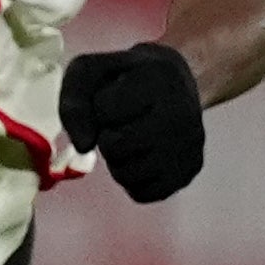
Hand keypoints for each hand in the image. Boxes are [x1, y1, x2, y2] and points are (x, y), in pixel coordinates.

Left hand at [59, 40, 206, 201]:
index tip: (115, 94)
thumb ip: (73, 102)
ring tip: (130, 138)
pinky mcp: (189, 171)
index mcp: (161, 76)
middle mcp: (184, 111)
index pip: (104, 109)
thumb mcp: (89, 72)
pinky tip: (141, 156)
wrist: (172, 84)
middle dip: (106, 135)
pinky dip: (132, 180)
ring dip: (117, 160)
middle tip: (121, 121)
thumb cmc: (122, 78)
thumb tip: (83, 145)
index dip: (97, 105)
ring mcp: (191, 144)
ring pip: (127, 174)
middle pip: (115, 146)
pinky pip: (142, 193)